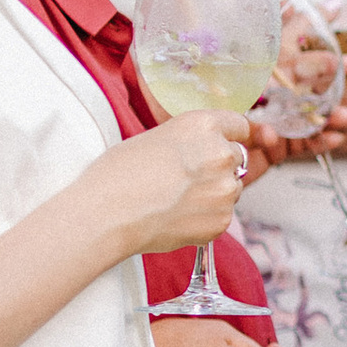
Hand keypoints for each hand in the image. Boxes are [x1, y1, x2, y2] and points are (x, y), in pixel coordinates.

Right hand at [112, 112, 245, 254]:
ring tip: (178, 200)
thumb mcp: (157, 137)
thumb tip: (206, 151)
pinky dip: (206, 218)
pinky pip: (222, 216)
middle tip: (187, 178)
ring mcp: (225, 190)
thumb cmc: (118, 174)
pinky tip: (177, 217)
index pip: (240, 126)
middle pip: (237, 158)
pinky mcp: (221, 220)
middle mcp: (221, 154)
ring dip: (214, 193)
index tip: (222, 145)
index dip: (228, 137)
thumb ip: (191, 140)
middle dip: (219, 166)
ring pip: (232, 189)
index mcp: (204, 125)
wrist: (107, 214)